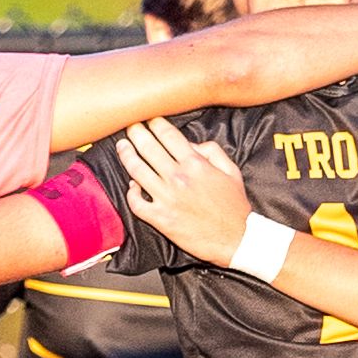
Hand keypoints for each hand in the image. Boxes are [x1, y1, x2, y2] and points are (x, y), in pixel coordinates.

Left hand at [108, 118, 256, 262]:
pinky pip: (136, 203)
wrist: (236, 239)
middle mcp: (178, 178)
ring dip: (126, 155)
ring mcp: (166, 198)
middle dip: (136, 132)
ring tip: (122, 146)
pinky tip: (131, 185)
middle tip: (130, 125)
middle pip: (148, 147)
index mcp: (195, 164)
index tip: (149, 118)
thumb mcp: (231, 170)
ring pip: (137, 171)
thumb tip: (191, 144)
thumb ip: (212, 151)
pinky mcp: (160, 219)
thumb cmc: (234, 205)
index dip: (155, 123)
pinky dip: (131, 192)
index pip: (168, 135)